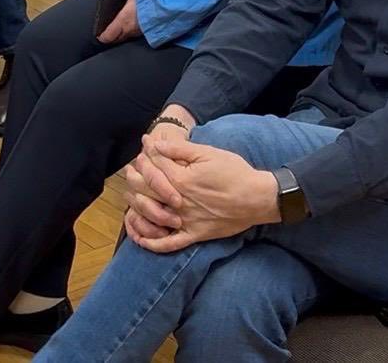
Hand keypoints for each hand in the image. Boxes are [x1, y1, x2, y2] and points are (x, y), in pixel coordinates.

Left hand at [97, 0, 144, 43]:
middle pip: (116, 38)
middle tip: (106, 36)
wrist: (168, 7)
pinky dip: (129, 33)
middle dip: (111, 38)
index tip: (99, 37)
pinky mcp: (146, 31)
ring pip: (125, 37)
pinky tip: (130, 28)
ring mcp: (138, 31)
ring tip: (116, 32)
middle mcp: (129, 28)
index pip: (110, 33)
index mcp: (123, 18)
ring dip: (120, 36)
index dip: (103, 36)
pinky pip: (134, 35)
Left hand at [125, 133, 280, 251]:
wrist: (257, 198)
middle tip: (130, 170)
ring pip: (151, 216)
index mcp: (182, 180)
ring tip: (130, 195)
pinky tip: (138, 237)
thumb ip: (180, 149)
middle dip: (135, 177)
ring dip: (135, 206)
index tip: (143, 146)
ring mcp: (186, 221)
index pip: (154, 166)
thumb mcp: (208, 153)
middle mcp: (180, 202)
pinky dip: (151, 243)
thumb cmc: (234, 172)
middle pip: (147, 190)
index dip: (146, 154)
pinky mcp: (195, 235)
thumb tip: (155, 143)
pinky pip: (168, 244)